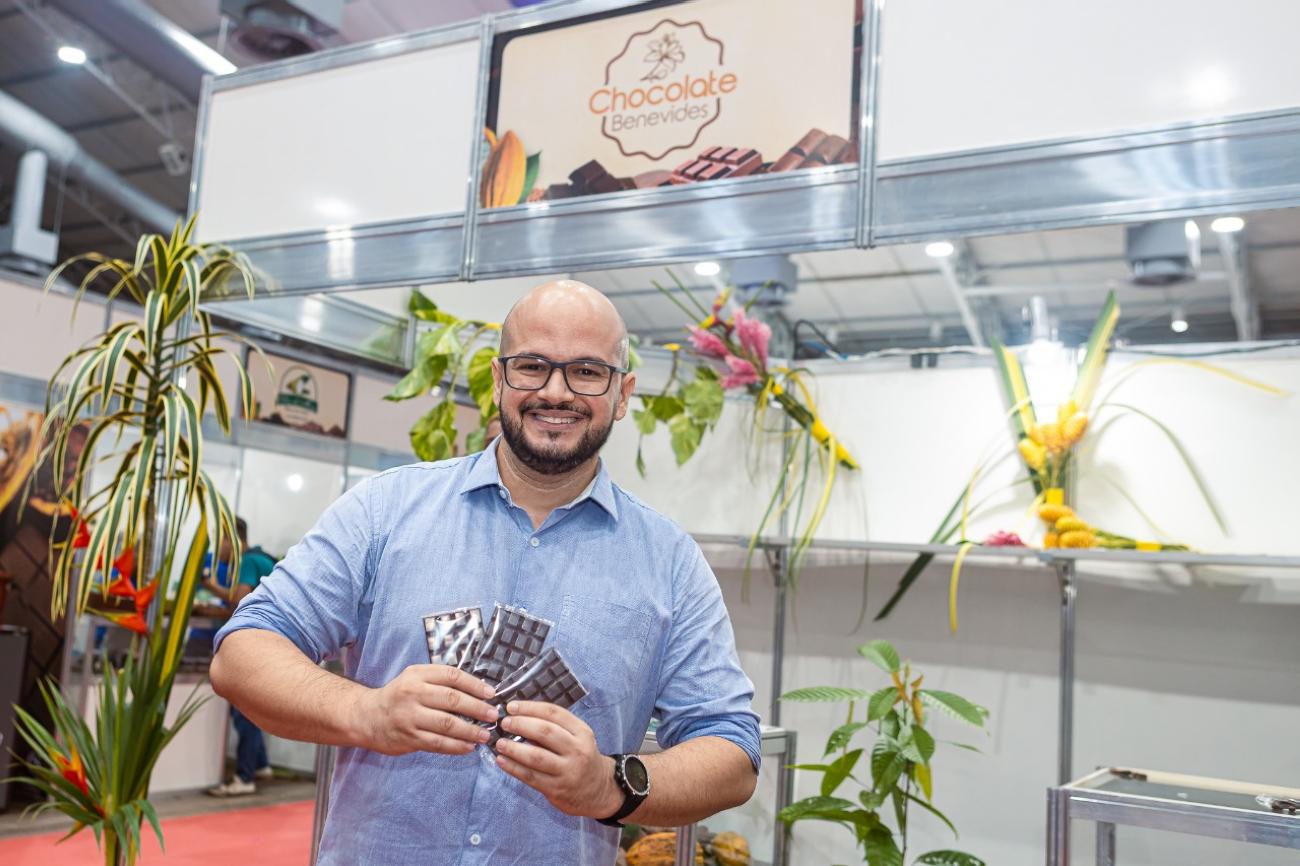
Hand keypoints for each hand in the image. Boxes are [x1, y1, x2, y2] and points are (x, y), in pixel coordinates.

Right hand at [355, 664, 497, 756]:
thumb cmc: (399, 696)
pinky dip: (456, 746)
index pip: (452, 676)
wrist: (367, 717)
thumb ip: (440, 680)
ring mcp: (410, 717)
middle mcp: (413, 693)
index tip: (491, 694)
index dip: (475, 685)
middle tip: (493, 716)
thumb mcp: (415, 678)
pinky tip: (469, 747)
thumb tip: (478, 689)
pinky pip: (438, 743)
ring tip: (485, 735)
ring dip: (470, 731)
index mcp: (418, 675)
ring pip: (447, 724)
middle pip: (452, 700)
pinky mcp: (409, 738)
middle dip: (477, 708)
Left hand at [493, 700, 622, 818]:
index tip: (512, 706)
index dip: (530, 707)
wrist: (598, 790)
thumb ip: (554, 728)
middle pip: (545, 732)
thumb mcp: (577, 739)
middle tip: (504, 723)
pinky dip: (513, 768)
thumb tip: (519, 717)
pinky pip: (531, 777)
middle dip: (521, 725)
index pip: (554, 713)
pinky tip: (501, 761)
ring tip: (499, 743)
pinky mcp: (557, 789)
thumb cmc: (581, 758)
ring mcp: (567, 771)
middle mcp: (577, 750)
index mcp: (582, 731)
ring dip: (513, 748)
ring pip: (536, 756)